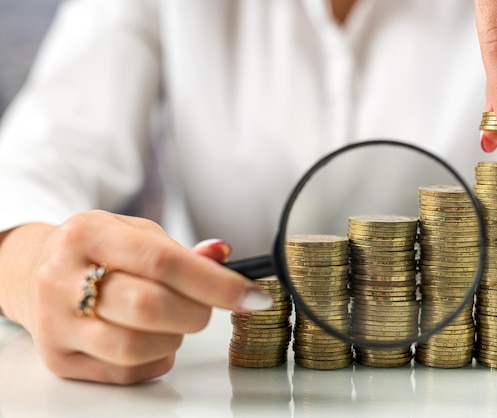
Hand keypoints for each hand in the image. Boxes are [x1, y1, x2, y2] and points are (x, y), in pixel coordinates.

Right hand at [0, 210, 271, 383]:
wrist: (37, 271)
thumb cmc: (98, 250)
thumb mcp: (135, 233)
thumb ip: (181, 250)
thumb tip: (224, 257)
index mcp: (88, 234)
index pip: (162, 261)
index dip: (215, 283)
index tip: (251, 296)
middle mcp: (62, 277)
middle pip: (150, 307)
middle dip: (196, 312)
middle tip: (207, 308)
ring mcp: (55, 322)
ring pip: (136, 347)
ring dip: (174, 338)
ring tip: (173, 319)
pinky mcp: (58, 358)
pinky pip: (125, 371)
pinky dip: (155, 359)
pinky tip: (152, 338)